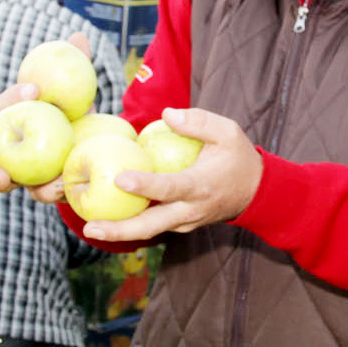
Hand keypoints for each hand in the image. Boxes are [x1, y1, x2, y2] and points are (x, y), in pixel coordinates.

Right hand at [0, 31, 92, 203]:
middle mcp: (11, 145)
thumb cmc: (77, 112)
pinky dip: (46, 191)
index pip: (8, 103)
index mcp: (16, 115)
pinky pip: (40, 193)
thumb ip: (77, 65)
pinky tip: (58, 188)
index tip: (34, 90)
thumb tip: (78, 38)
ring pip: (2, 178)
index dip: (15, 96)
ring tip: (1, 177)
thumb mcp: (80, 90)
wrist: (95, 143)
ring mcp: (23, 170)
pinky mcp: (43, 189)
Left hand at [77, 107, 261, 241]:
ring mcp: (185, 221)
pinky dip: (132, 224)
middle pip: (151, 225)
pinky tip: (109, 217)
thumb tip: (166, 114)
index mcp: (201, 186)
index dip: (145, 185)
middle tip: (90, 227)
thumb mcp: (229, 133)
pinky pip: (154, 225)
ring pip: (150, 230)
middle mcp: (190, 210)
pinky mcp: (181, 225)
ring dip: (120, 231)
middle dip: (120, 230)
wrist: (257, 193)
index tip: (120, 178)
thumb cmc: (239, 158)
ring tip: (91, 227)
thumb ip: (199, 121)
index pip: (169, 188)